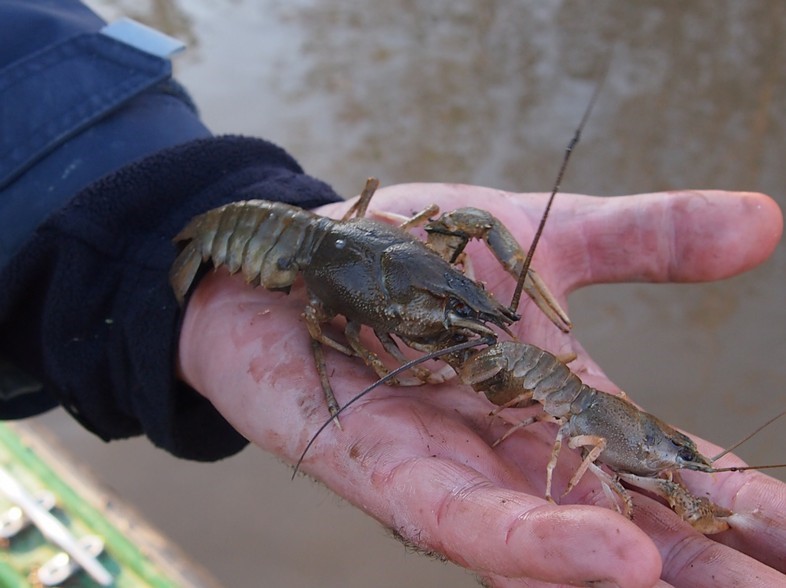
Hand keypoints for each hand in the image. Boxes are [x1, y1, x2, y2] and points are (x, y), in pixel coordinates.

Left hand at [177, 184, 783, 586]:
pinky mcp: (382, 468)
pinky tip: (614, 564)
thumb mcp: (544, 237)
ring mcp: (451, 468)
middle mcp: (515, 451)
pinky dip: (533, 539)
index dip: (738, 498)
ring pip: (553, 542)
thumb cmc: (411, 251)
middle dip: (710, 564)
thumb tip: (766, 221)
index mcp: (559, 400)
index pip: (664, 463)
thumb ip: (643, 238)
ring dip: (638, 576)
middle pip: (626, 523)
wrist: (294, 252)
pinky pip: (459, 516)